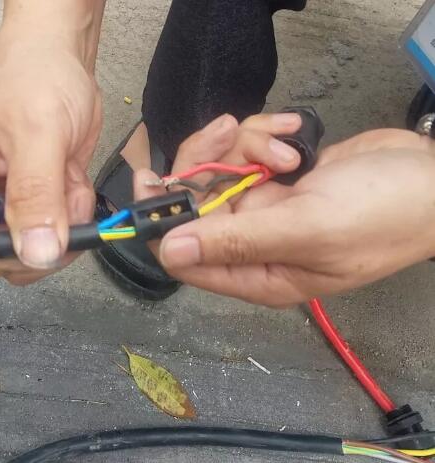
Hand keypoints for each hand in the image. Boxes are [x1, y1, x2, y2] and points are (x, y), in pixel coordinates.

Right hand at [0, 7, 102, 284]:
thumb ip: (35, 195)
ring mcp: (13, 201)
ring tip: (67, 177)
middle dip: (43, 238)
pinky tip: (74, 175)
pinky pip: (65, 227)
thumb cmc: (34, 77)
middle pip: (3, 258)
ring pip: (41, 246)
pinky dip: (78, 208)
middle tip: (63, 206)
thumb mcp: (35, 133)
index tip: (35, 243)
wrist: (63, 58)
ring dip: (66, 221)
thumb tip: (35, 254)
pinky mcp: (43, 198)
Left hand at [135, 119, 434, 306]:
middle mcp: (251, 243)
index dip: (161, 220)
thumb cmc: (379, 214)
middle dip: (210, 162)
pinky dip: (263, 133)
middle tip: (230, 134)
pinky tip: (293, 133)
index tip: (152, 180)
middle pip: (194, 202)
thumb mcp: (308, 230)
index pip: (183, 255)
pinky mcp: (274, 177)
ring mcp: (262, 207)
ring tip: (287, 146)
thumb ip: (237, 242)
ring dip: (246, 145)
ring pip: (219, 168)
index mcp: (255, 273)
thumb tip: (169, 250)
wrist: (429, 177)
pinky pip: (244, 150)